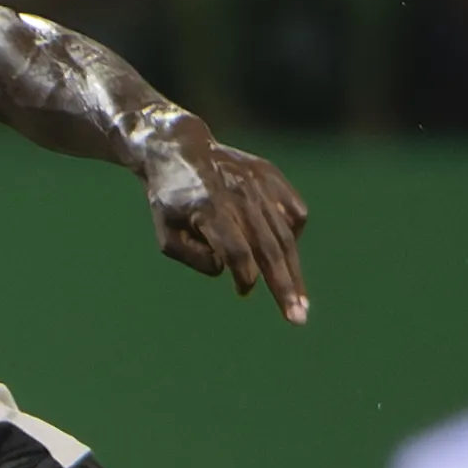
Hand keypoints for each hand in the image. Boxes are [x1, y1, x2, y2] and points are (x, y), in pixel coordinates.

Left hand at [142, 127, 309, 324]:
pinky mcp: (271, 176)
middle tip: (297, 319)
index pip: (237, 251)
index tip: (242, 291)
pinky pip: (294, 211)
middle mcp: (239, 195)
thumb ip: (193, 257)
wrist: (178, 149)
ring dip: (295, 272)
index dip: (244, 276)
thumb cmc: (169, 201)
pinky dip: (294, 234)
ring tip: (301, 304)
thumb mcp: (166, 234)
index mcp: (210, 210)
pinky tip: (285, 253)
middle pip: (269, 248)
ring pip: (286, 234)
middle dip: (284, 286)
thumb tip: (225, 269)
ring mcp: (258, 183)